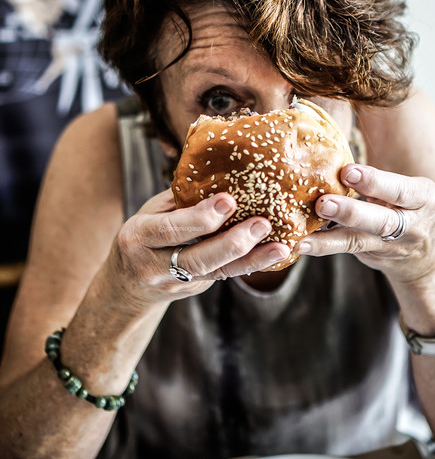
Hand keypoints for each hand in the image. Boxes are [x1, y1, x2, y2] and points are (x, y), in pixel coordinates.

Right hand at [108, 189, 290, 306]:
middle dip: (231, 243)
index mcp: (138, 237)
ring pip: (216, 272)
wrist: (129, 285)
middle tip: (261, 224)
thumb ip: (180, 199)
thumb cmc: (145, 234)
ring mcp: (177, 282)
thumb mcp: (151, 212)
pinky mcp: (197, 288)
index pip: (169, 229)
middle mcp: (154, 266)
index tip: (228, 201)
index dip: (199, 217)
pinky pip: (225, 276)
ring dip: (252, 259)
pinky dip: (251, 264)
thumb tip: (222, 170)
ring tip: (280, 247)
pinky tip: (275, 254)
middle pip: (196, 259)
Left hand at [294, 163, 434, 282]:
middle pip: (382, 221)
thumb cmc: (407, 206)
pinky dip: (322, 246)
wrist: (426, 255)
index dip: (374, 182)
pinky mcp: (372, 256)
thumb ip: (377, 180)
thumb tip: (330, 158)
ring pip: (359, 241)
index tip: (347, 172)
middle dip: (351, 213)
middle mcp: (411, 225)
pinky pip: (345, 250)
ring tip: (303, 238)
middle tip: (324, 204)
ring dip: (329, 240)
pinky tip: (301, 244)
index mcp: (423, 198)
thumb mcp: (406, 189)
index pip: (401, 190)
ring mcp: (391, 246)